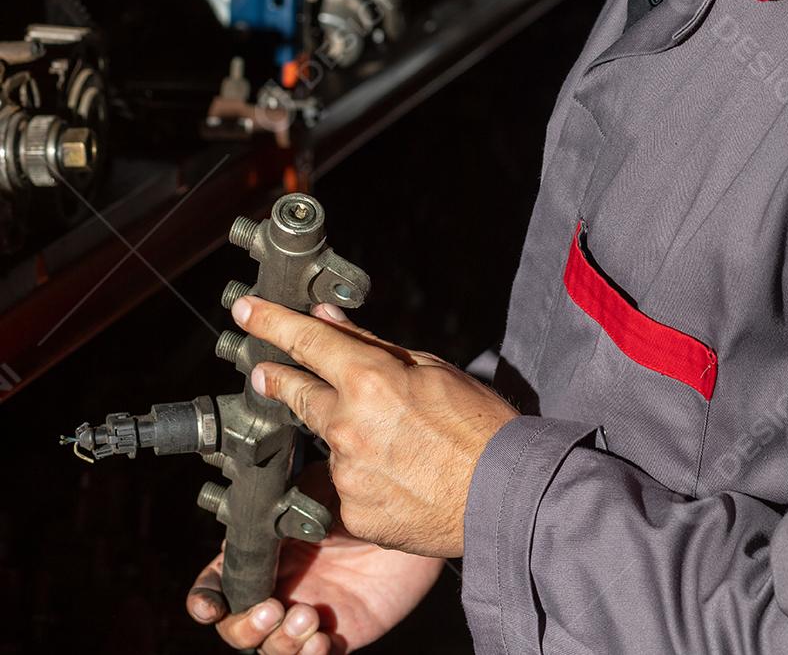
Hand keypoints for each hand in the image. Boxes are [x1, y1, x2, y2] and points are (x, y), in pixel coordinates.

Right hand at [186, 459, 443, 651]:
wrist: (415, 519)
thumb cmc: (365, 495)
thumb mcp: (316, 491)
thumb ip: (281, 505)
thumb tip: (252, 507)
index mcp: (266, 549)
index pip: (220, 579)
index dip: (206, 596)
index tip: (210, 606)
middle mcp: (279, 584)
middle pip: (236, 622)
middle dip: (246, 624)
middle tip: (274, 608)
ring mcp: (303, 611)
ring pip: (267, 647)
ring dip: (278, 642)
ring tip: (308, 618)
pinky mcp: (334, 635)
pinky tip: (322, 640)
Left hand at [229, 295, 517, 556]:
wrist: (503, 495)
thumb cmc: (478, 425)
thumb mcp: (430, 367)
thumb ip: (372, 345)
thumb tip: (329, 318)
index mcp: (368, 380)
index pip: (305, 340)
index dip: (270, 321)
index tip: (246, 310)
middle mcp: (346, 426)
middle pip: (296, 394)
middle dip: (278, 380)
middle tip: (265, 373)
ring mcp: (346, 474)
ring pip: (328, 445)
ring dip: (344, 437)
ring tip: (395, 443)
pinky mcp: (353, 513)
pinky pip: (346, 487)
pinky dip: (363, 477)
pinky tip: (398, 477)